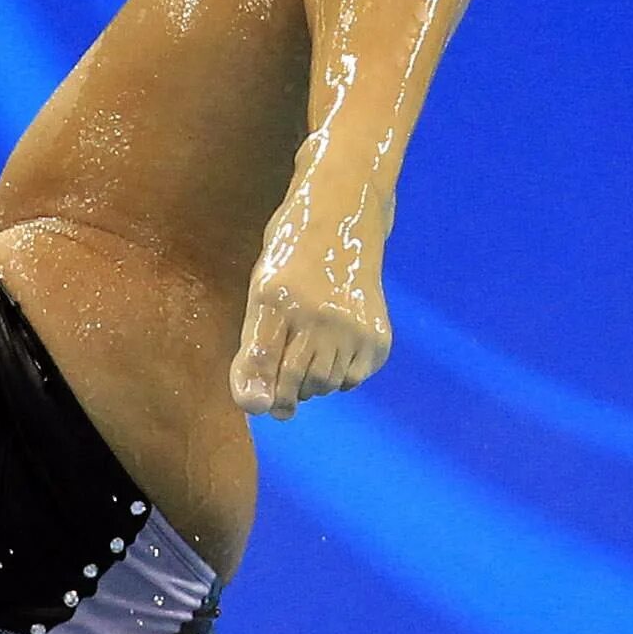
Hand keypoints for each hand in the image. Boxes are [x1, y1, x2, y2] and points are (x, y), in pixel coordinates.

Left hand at [230, 184, 392, 418]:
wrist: (342, 224)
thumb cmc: (290, 266)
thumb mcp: (261, 296)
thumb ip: (254, 352)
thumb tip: (260, 409)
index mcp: (275, 298)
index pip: (263, 360)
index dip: (256, 391)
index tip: (257, 405)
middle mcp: (317, 313)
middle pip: (295, 383)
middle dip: (284, 392)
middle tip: (283, 381)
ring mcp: (352, 325)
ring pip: (324, 386)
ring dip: (311, 382)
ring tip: (310, 352)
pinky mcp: (378, 337)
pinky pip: (353, 380)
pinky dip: (340, 376)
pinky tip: (335, 347)